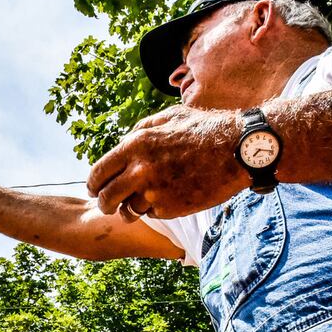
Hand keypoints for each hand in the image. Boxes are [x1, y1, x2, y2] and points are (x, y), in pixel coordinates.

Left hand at [86, 105, 248, 217]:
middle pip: (106, 198)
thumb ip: (141, 129)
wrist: (238, 150)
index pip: (98, 172)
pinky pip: (152, 215)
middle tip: (109, 206)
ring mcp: (155, 191)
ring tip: (140, 205)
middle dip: (105, 204)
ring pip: (128, 210)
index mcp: (136, 145)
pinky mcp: (171, 209)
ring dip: (131, 210)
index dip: (93, 184)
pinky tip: (169, 199)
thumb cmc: (206, 129)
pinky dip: (156, 210)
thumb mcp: (169, 116)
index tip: (95, 189)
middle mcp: (140, 170)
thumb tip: (124, 141)